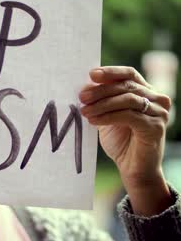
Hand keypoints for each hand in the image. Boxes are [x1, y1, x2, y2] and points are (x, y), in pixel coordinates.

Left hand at [80, 66, 172, 215]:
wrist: (133, 168)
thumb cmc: (120, 141)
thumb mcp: (107, 115)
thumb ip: (100, 100)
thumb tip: (84, 86)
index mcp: (146, 91)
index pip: (129, 74)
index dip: (111, 72)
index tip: (91, 74)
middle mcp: (157, 99)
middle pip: (126, 86)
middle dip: (100, 91)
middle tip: (81, 97)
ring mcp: (159, 112)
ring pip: (127, 100)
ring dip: (102, 104)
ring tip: (85, 111)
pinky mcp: (155, 127)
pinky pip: (129, 116)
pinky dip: (108, 117)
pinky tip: (94, 121)